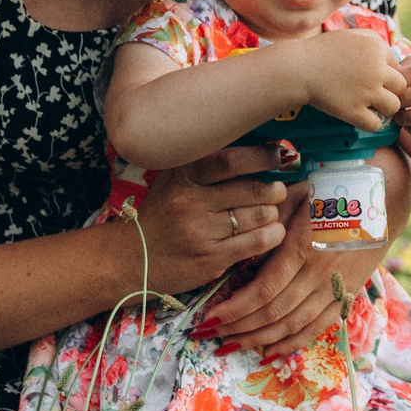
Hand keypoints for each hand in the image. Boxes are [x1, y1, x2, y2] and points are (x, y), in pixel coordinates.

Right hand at [120, 146, 290, 287]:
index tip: (279, 156)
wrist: (132, 258)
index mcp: (182, 175)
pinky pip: (256, 242)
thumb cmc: (162, 215)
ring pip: (258, 216)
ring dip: (274, 214)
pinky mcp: (210, 257)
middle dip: (274, 190)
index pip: (231, 159)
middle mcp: (190, 200)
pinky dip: (272, 235)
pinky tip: (273, 232)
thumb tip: (260, 152)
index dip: (262, 156)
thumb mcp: (174, 181)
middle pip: (252, 189)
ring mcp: (200, 231)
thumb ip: (207, 166)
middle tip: (278, 191)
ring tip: (271, 213)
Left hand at [199, 150, 410, 354]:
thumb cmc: (331, 192)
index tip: (211, 317)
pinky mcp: (347, 294)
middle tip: (212, 333)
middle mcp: (320, 273)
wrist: (381, 200)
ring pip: (294, 324)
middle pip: (274, 312)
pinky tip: (270, 351)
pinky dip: (293, 342)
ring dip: (260, 339)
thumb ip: (269, 224)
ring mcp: (336, 287)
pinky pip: (318, 327)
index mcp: (304, 247)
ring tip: (233, 343)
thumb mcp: (296, 198)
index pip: (263, 290)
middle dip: (240, 327)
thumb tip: (242, 255)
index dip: (235, 309)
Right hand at [295, 30, 407, 131]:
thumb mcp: (352, 36)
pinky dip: (370, 123)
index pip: (397, 65)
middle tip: (375, 93)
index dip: (385, 72)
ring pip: (394, 106)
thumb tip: (395, 59)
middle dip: (390, 90)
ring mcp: (366, 91)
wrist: (298, 68)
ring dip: (384, 108)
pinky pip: (376, 124)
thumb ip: (375, 43)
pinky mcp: (353, 110)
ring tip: (371, 106)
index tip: (369, 76)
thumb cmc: (323, 51)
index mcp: (376, 48)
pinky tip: (360, 116)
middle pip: (401, 86)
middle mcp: (375, 69)